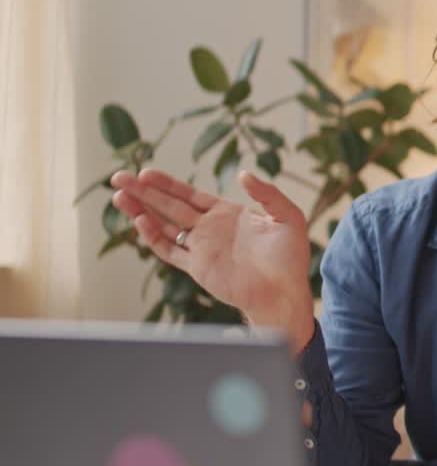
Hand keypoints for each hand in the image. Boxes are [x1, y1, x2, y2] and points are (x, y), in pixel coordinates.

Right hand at [111, 169, 314, 353]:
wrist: (284, 293)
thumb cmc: (289, 258)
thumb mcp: (288, 217)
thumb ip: (268, 194)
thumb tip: (244, 174)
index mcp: (228, 214)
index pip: (189, 194)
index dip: (167, 184)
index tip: (146, 172)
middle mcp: (210, 229)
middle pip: (169, 205)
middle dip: (144, 192)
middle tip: (118, 178)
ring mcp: (201, 248)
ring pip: (163, 225)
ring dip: (141, 211)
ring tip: (119, 196)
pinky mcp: (197, 267)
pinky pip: (170, 250)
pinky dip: (153, 237)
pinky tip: (140, 221)